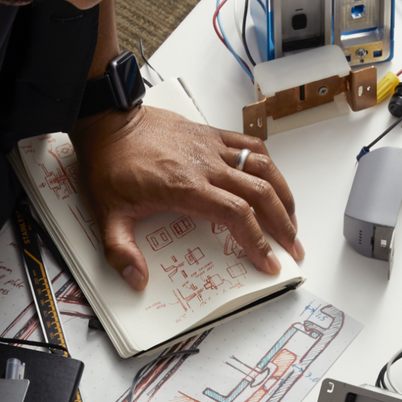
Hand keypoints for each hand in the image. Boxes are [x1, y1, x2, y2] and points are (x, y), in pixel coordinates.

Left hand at [71, 105, 302, 288]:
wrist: (108, 122)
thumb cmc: (110, 164)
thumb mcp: (108, 214)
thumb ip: (121, 251)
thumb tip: (137, 279)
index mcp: (185, 187)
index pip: (236, 215)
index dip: (257, 241)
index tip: (269, 262)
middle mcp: (205, 165)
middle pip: (260, 194)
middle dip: (282, 225)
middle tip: (293, 248)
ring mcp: (212, 147)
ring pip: (263, 167)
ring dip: (283, 194)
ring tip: (292, 219)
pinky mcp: (211, 134)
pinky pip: (250, 145)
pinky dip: (268, 164)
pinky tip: (273, 182)